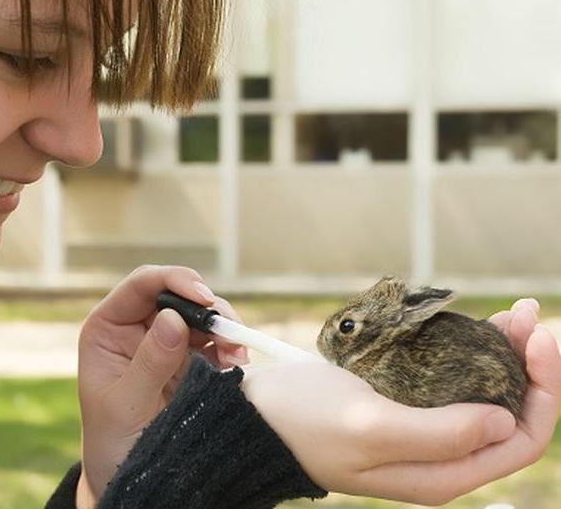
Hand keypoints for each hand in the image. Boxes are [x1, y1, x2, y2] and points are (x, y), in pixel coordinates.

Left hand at [75, 265, 248, 505]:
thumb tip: (173, 318)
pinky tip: (235, 364)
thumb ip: (149, 362)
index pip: (141, 284)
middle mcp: (137, 327)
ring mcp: (166, 341)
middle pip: (178, 294)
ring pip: (201, 315)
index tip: (203, 298)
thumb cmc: (112, 440)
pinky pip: (215, 341)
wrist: (131, 478)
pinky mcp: (189, 360)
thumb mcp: (125, 405)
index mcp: (108, 327)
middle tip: (230, 330)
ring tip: (236, 354)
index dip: (174, 280)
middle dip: (208, 308)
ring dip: (224, 328)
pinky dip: (230, 347)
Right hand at [241, 298, 560, 505]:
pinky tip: (470, 325)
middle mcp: (439, 457)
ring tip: (509, 312)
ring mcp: (421, 431)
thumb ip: (440, 434)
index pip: (520, 439)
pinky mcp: (401, 405)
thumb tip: (504, 421)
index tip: (537, 339)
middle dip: (526, 364)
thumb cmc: (305, 423)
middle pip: (508, 412)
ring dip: (501, 353)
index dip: (541, 389)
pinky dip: (468, 352)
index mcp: (440, 474)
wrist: (256, 416)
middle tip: (525, 313)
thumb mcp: (370, 427)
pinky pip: (451, 381)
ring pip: (483, 393)